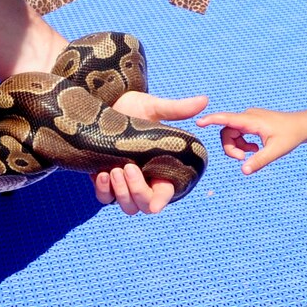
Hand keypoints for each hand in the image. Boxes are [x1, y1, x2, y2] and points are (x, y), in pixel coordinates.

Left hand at [91, 90, 207, 214]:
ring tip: (115, 170)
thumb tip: (204, 100)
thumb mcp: (153, 108)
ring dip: (122, 192)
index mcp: (161, 168)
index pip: (165, 193)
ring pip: (128, 206)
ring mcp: (124, 183)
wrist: (105, 103)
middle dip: (137, 192)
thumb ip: (177, 109)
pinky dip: (104, 191)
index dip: (161, 201)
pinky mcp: (106, 182)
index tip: (155, 206)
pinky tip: (102, 173)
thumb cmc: (132, 107)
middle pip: (145, 205)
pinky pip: (105, 198)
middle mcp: (145, 180)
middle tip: (128, 167)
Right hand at [196, 106, 306, 174]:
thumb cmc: (291, 136)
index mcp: (252, 120)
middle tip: (243, 159)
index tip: (199, 122)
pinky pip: (238, 134)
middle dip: (230, 148)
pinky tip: (255, 149)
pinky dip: (243, 144)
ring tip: (253, 153)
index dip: (211, 120)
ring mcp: (249, 119)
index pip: (227, 119)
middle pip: (226, 132)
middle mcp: (248, 116)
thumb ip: (259, 161)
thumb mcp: (276, 151)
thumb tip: (243, 171)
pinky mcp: (251, 122)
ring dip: (237, 147)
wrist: (302, 126)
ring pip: (231, 134)